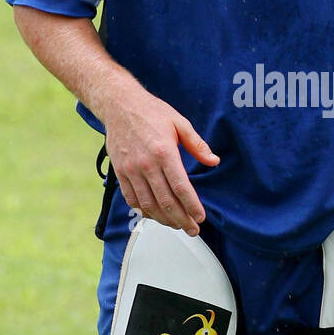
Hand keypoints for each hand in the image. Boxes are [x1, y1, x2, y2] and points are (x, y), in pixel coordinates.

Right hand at [103, 87, 218, 235]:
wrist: (119, 105)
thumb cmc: (151, 112)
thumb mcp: (179, 123)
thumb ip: (197, 144)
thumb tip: (213, 161)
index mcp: (164, 152)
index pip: (181, 187)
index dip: (192, 206)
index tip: (200, 217)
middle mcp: (146, 164)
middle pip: (165, 201)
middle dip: (181, 219)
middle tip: (192, 229)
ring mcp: (131, 170)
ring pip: (148, 204)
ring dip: (163, 219)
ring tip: (176, 225)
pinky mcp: (120, 172)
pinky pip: (131, 198)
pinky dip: (143, 211)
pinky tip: (154, 215)